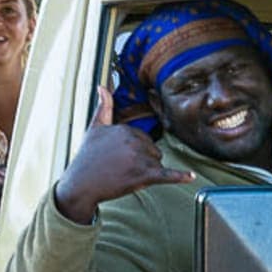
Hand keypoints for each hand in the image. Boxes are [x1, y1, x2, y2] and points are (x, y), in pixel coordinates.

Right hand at [52, 89, 193, 224]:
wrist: (81, 184)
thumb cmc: (87, 157)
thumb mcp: (94, 128)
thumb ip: (104, 107)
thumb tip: (102, 87)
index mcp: (126, 129)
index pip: (144, 139)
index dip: (134, 151)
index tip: (118, 157)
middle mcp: (134, 141)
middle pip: (153, 151)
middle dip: (142, 161)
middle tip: (120, 168)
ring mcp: (139, 159)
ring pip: (157, 163)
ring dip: (146, 172)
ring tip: (125, 175)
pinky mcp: (143, 176)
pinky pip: (166, 175)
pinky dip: (179, 177)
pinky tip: (190, 177)